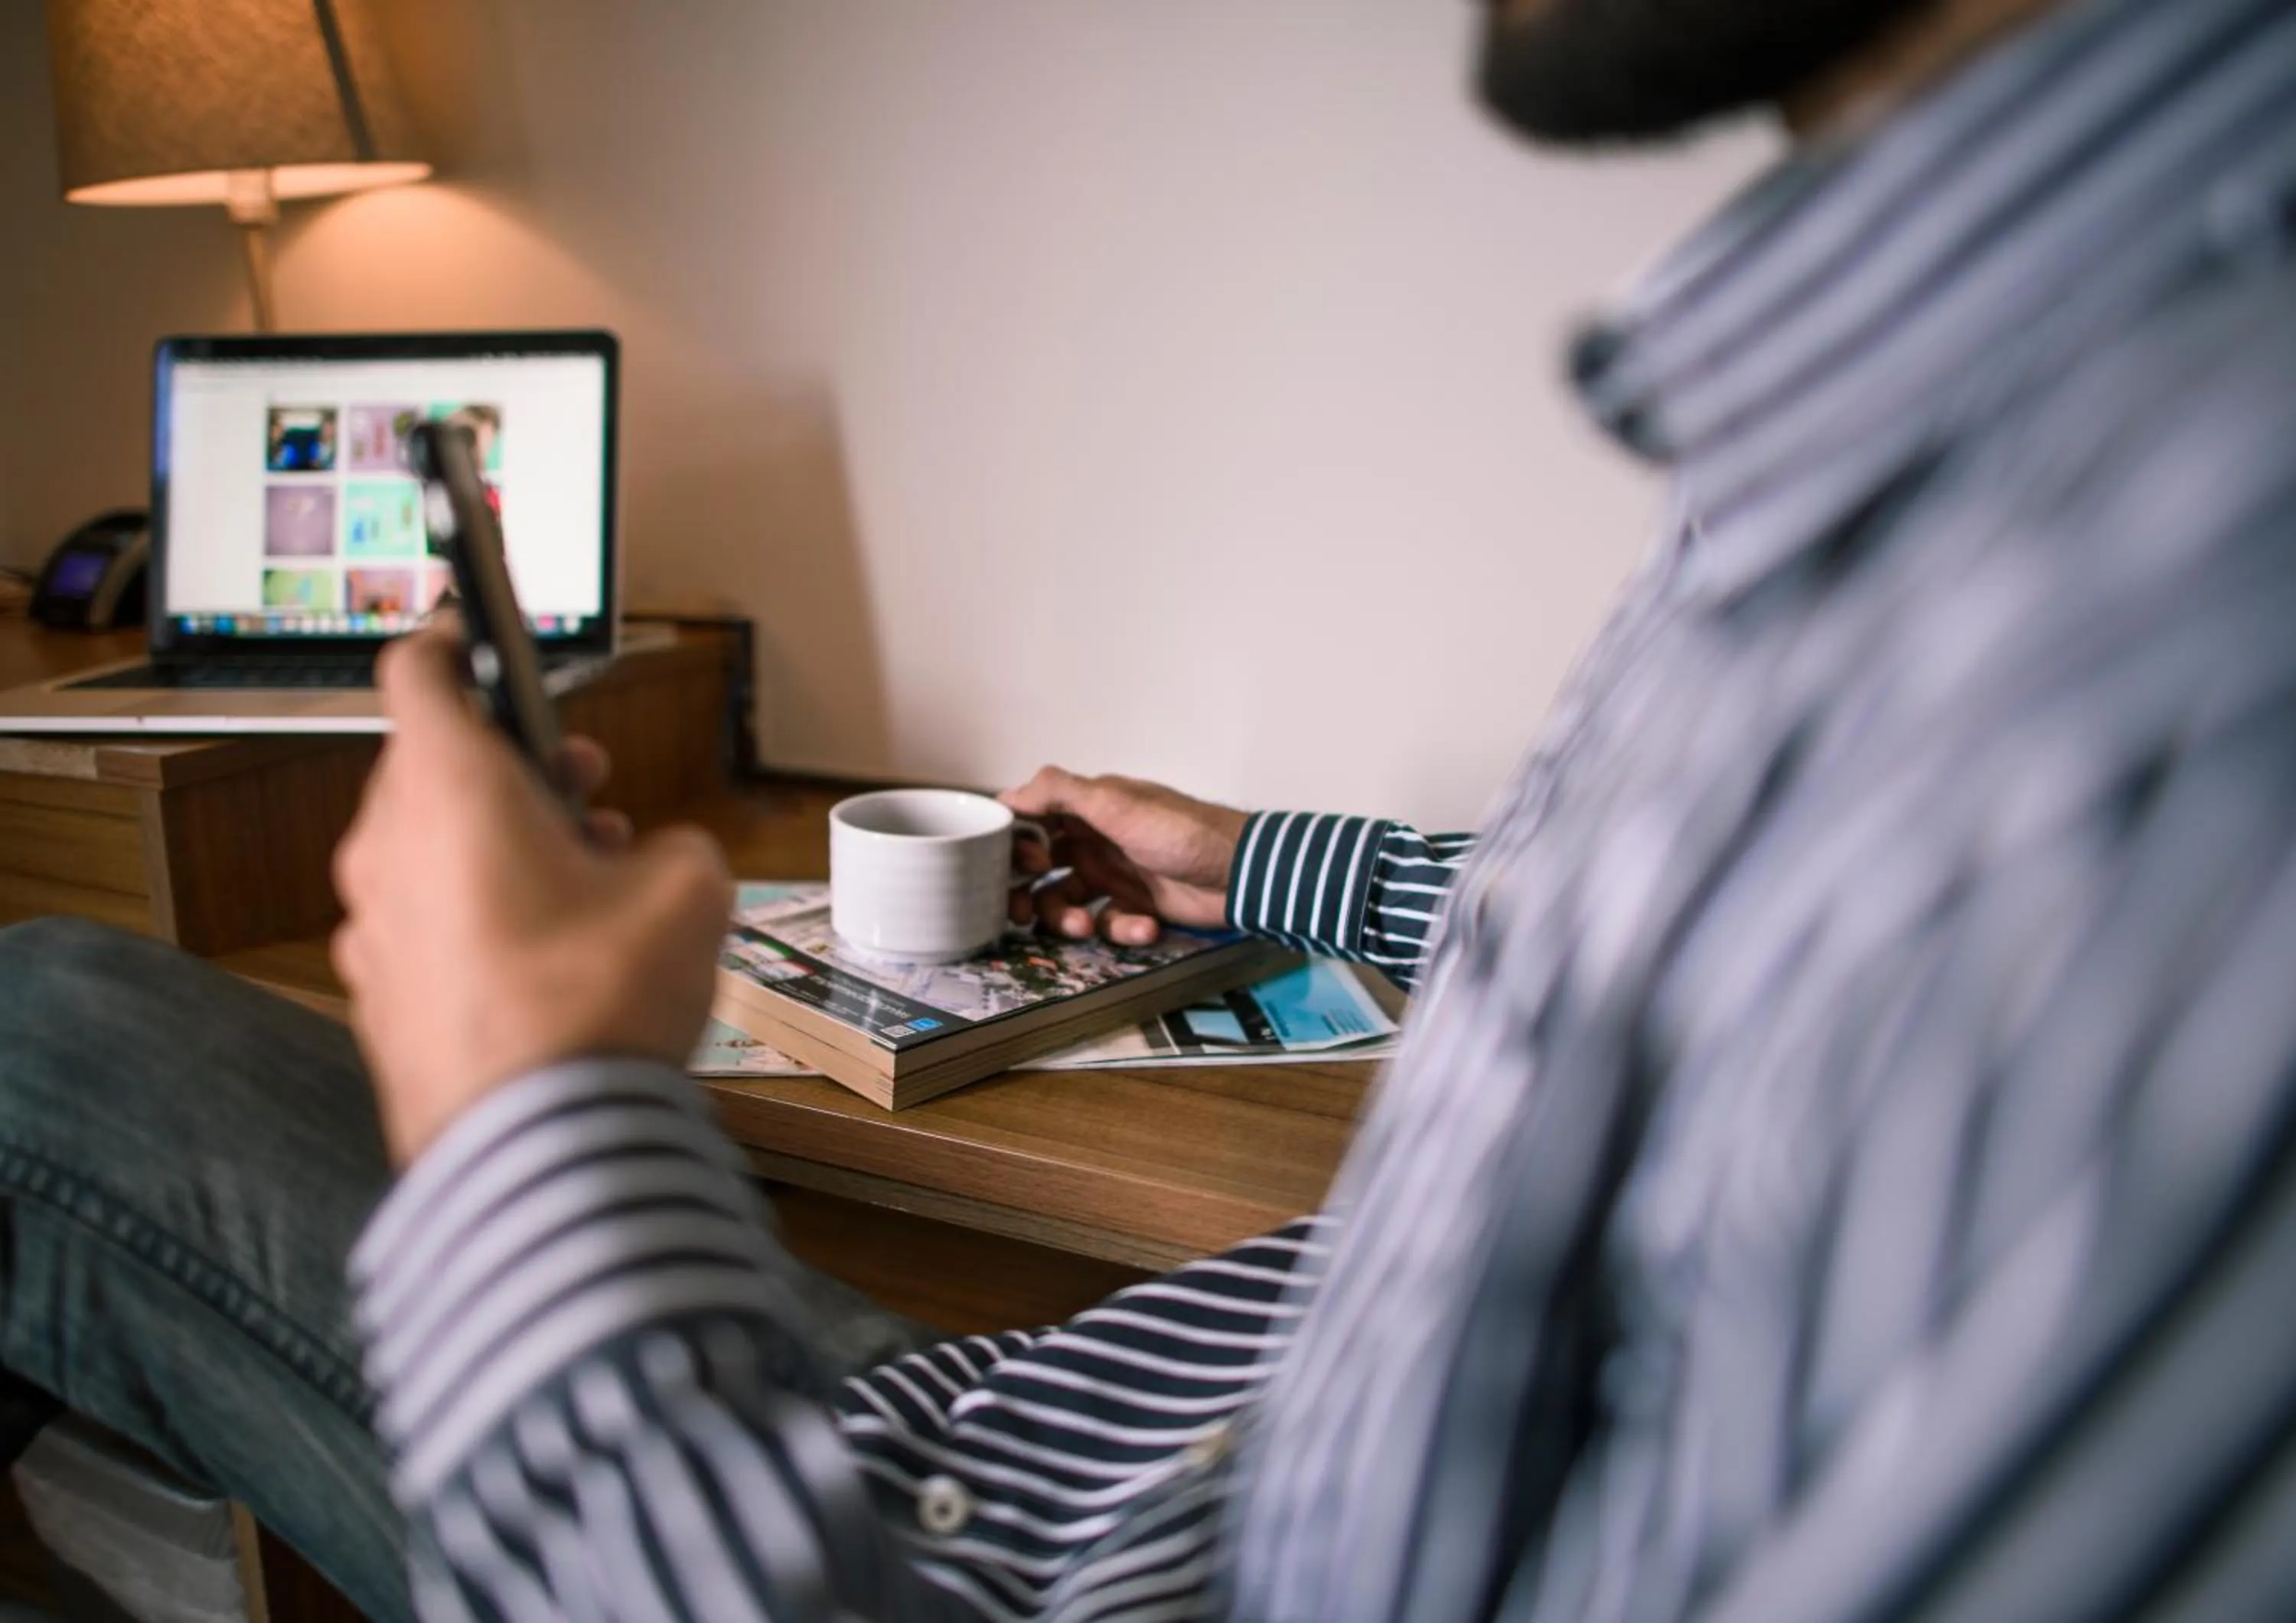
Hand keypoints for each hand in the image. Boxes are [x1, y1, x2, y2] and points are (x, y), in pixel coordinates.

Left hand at [332, 628, 732, 1165]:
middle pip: (436, 768)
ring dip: (501, 849)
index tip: (476, 631)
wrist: (543, 1149)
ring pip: (430, 852)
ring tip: (589, 890)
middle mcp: (388, 849)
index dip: (452, 639)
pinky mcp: (377, 999)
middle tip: (590, 791)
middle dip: (516, 769)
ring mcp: (372, 929)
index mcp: (450, 790)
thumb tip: (659, 864)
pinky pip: (426, 927)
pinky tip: (549, 964)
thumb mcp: (690, 892)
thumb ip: (674, 848)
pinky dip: (477, 921)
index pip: (418, 672)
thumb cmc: (598, 1007)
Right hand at [999, 767, 1250, 946]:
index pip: (1030, 821)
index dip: (1014, 844)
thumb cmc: (1181, 832)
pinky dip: (1120, 928)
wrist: (1242, 873)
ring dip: (1066, 918)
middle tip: (1022, 914)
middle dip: (1026, 892)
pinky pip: (1106, 922)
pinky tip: (1144, 926)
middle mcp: (1092, 840)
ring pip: (1064, 901)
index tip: (1021, 865)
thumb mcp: (1118, 805)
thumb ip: (1062, 793)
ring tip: (1085, 926)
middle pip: (1037, 868)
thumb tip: (1009, 793)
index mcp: (1086, 809)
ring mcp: (1112, 874)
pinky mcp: (1133, 906)